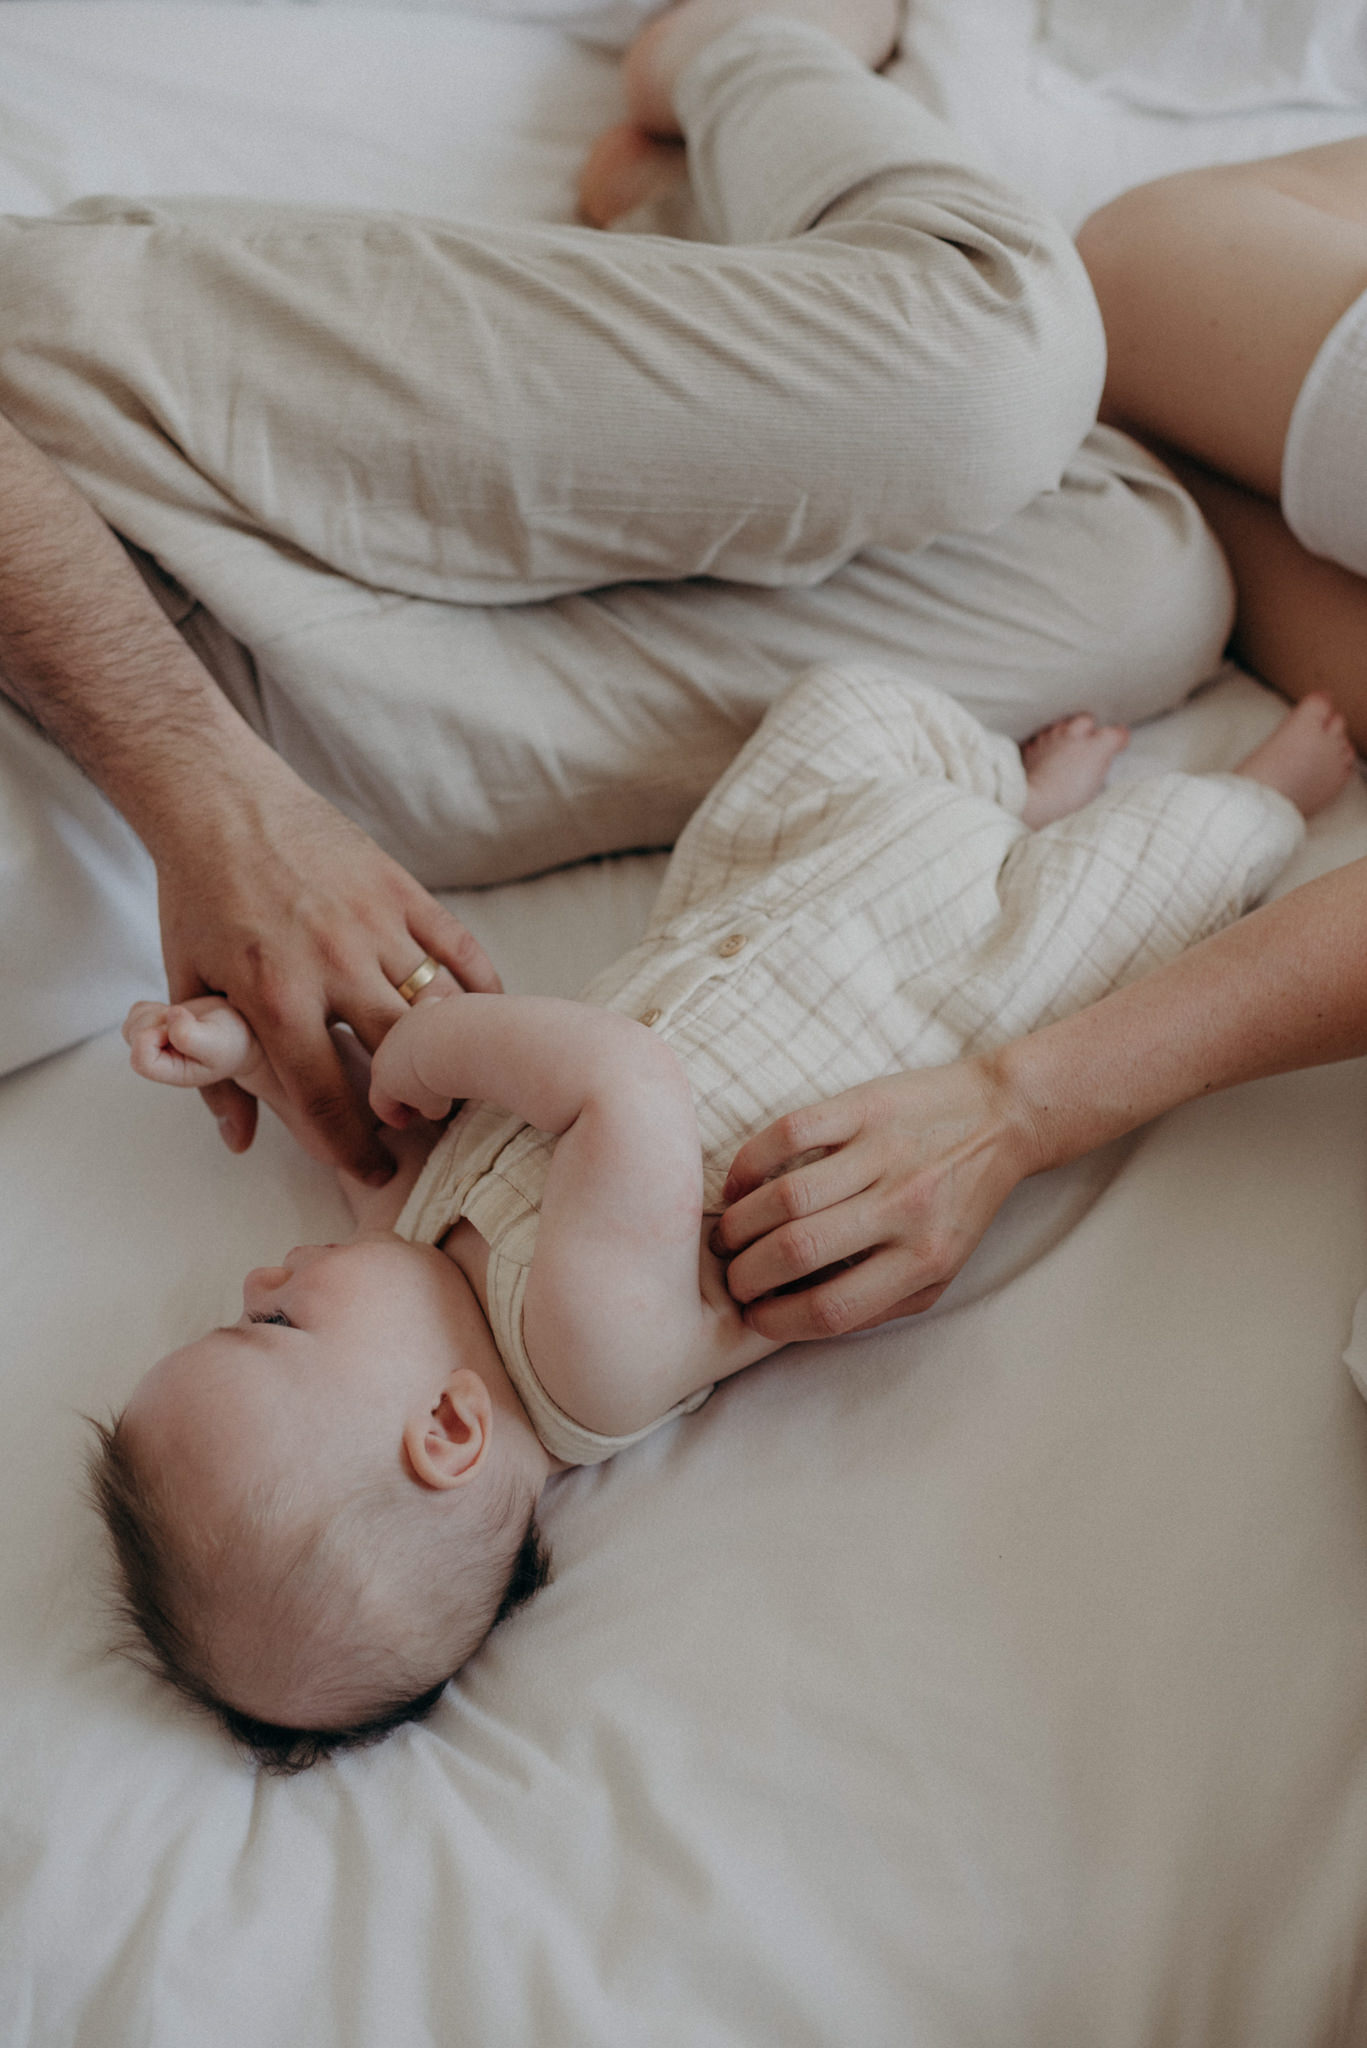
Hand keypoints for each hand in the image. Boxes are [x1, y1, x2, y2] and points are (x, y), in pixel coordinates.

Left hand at [123, 996, 260, 1088]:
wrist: (241, 1032)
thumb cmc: (232, 1043)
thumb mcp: (217, 1043)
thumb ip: (190, 1037)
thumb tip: (168, 1015)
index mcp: (172, 1072)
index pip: (140, 1061)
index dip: (152, 1038)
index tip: (179, 1026)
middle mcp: (158, 1061)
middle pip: (133, 1037)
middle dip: (156, 1020)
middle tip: (186, 1018)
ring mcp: (153, 1044)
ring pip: (132, 1023)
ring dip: (155, 1013)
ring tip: (183, 1017)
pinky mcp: (153, 1025)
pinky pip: (138, 1010)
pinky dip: (154, 1006)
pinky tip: (176, 1014)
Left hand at [151, 752, 498, 1179]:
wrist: (221, 800)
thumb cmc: (199, 895)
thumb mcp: (187, 985)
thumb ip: (212, 1070)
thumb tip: (240, 1141)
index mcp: (276, 997)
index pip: (329, 1098)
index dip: (356, 1148)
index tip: (375, 1173)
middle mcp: (334, 964)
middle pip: (405, 1058)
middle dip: (423, 1107)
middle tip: (430, 1131)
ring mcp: (375, 924)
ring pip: (442, 1008)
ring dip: (459, 1052)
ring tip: (465, 1083)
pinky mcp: (402, 891)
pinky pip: (460, 950)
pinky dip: (482, 989)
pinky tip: (488, 1019)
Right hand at [713, 1060, 1035, 1341]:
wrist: (1002, 1118)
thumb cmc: (962, 1203)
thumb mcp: (941, 1270)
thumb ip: (883, 1303)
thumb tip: (807, 1321)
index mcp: (924, 1258)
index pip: (833, 1306)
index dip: (778, 1320)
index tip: (753, 1317)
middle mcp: (904, 1207)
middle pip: (798, 1251)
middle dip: (747, 1273)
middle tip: (732, 1276)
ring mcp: (882, 1152)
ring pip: (786, 1196)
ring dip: (740, 1223)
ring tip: (728, 1236)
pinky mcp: (864, 1106)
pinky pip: (790, 1132)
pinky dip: (750, 1163)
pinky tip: (738, 1185)